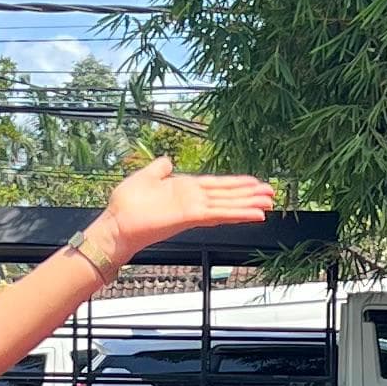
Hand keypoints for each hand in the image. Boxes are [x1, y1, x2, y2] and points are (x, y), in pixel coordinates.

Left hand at [93, 162, 275, 265]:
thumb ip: (159, 170)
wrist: (115, 225)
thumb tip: (168, 160)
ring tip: (269, 204)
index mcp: (185, 190)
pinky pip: (218, 213)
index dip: (236, 184)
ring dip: (249, 205)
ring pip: (227, 206)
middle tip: (271, 194)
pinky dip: (237, 213)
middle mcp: (193, 200)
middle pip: (227, 196)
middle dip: (249, 195)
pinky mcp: (190, 217)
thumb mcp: (144, 177)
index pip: (216, 186)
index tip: (254, 183)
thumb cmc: (126, 206)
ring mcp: (193, 209)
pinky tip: (254, 214)